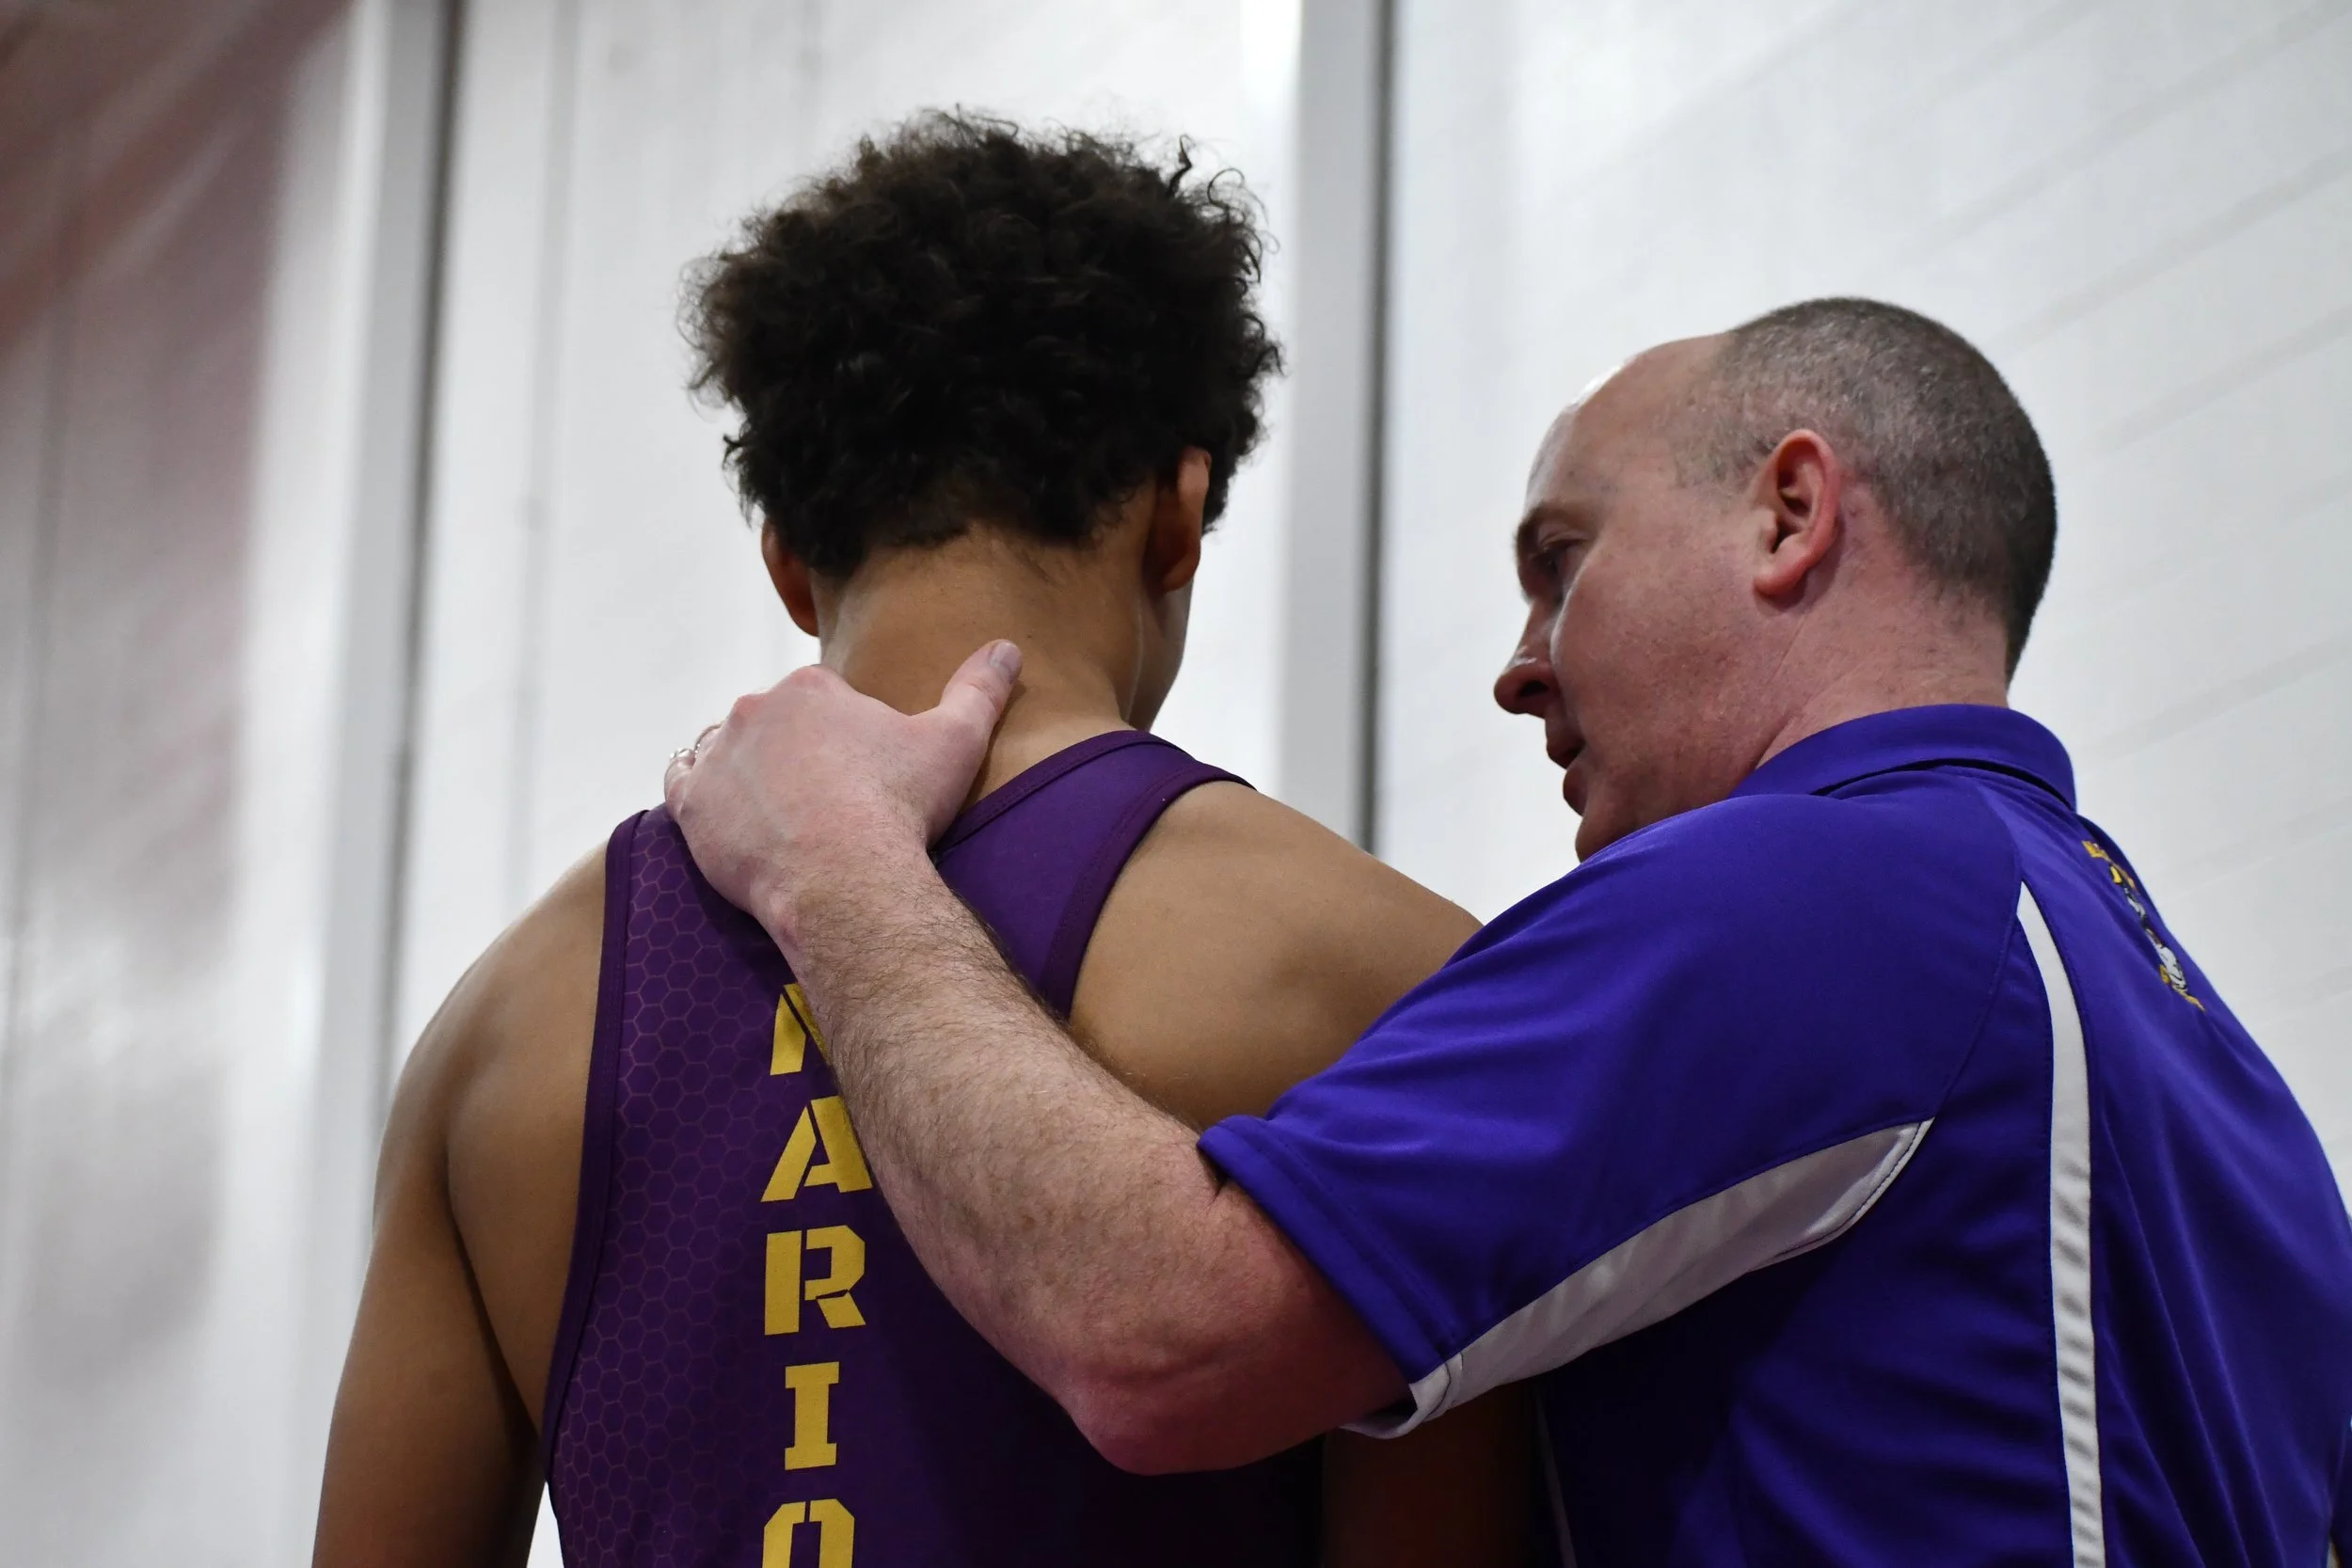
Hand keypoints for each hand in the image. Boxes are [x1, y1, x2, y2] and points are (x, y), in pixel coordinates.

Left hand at [665, 641, 1021, 960]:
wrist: (845, 876)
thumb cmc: (900, 808)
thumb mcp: (955, 742)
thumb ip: (979, 689)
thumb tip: (1008, 648)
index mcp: (812, 687)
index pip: (820, 698)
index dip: (842, 735)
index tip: (860, 772)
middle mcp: (755, 708)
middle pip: (772, 722)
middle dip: (794, 751)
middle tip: (825, 800)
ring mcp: (717, 756)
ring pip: (726, 749)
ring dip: (745, 769)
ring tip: (778, 810)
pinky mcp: (691, 804)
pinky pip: (681, 783)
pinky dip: (699, 791)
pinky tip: (723, 810)